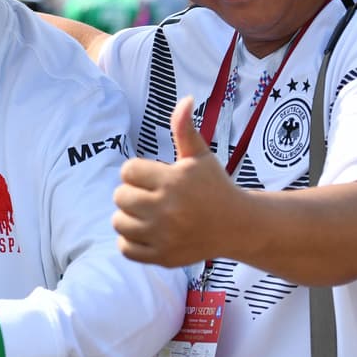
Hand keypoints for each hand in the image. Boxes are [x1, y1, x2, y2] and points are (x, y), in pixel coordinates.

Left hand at [112, 96, 243, 267]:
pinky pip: (125, 249)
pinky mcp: (163, 257)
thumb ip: (185, 130)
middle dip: (131, 193)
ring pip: (119, 222)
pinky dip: (130, 241)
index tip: (153, 177)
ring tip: (147, 214)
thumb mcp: (200, 157)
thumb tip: (184, 100)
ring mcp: (164, 235)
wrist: (237, 226)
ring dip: (128, 217)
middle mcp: (167, 209)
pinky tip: (146, 232)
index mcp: (174, 181)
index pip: (127, 171)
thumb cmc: (214, 186)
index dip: (137, 172)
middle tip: (150, 196)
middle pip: (119, 196)